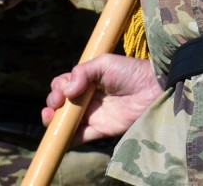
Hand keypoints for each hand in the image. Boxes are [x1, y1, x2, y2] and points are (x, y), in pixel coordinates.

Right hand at [42, 54, 161, 143]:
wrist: (153, 88)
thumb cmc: (130, 71)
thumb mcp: (104, 63)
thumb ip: (83, 72)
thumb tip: (67, 91)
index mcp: (86, 81)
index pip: (63, 85)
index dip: (57, 88)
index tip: (62, 92)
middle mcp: (86, 98)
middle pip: (60, 104)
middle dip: (52, 104)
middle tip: (57, 104)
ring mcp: (92, 115)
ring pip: (65, 122)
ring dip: (53, 122)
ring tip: (50, 118)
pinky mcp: (99, 130)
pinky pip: (78, 138)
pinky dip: (66, 139)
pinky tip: (61, 135)